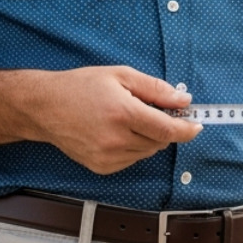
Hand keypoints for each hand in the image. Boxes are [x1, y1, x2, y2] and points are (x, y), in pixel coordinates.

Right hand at [22, 66, 201, 174]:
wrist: (45, 107)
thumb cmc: (81, 87)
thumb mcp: (121, 76)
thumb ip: (155, 89)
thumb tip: (183, 100)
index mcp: (123, 113)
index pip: (167, 129)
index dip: (187, 128)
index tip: (197, 124)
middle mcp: (116, 139)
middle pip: (159, 141)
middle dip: (164, 127)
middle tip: (156, 110)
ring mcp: (107, 157)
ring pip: (147, 152)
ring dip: (149, 137)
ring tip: (129, 117)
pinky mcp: (101, 167)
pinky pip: (131, 159)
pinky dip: (134, 147)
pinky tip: (118, 131)